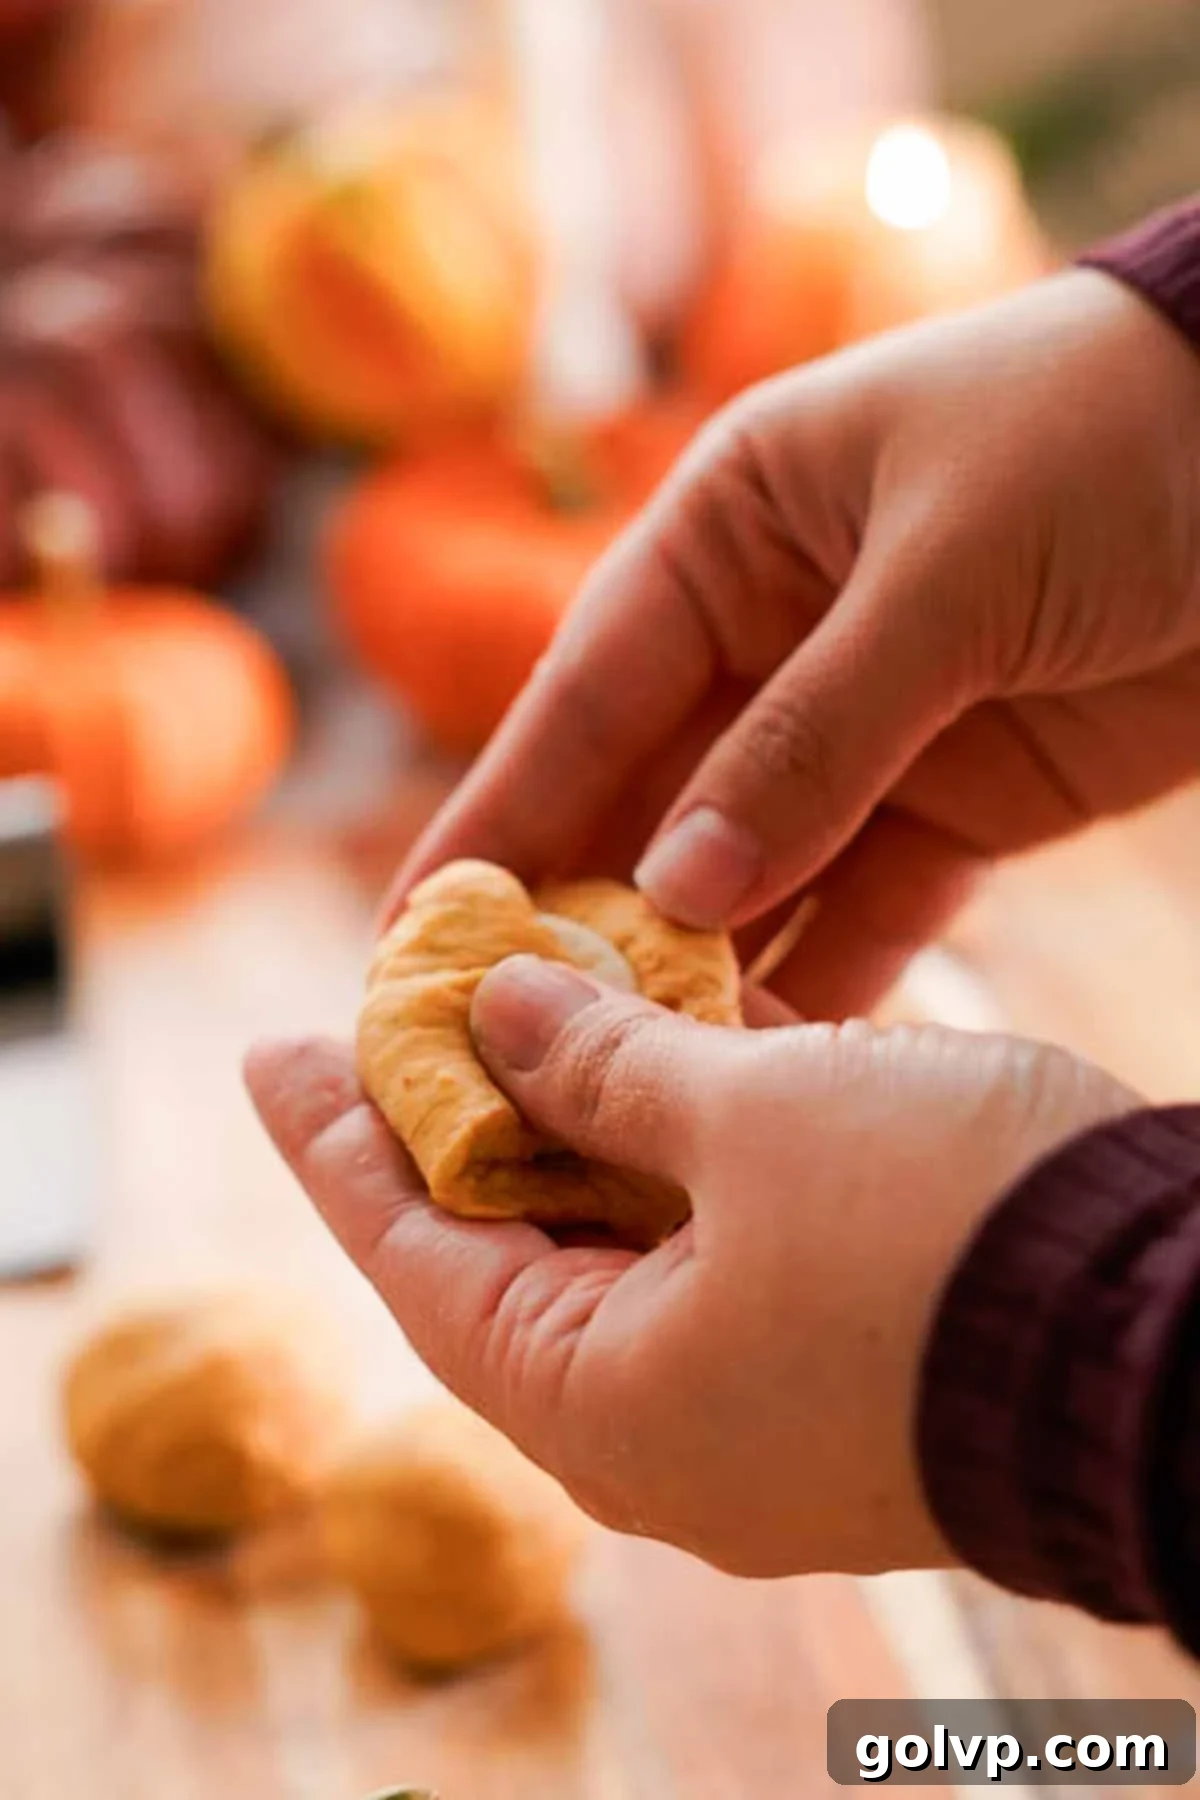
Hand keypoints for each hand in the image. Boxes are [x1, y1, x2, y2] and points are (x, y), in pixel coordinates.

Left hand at [245, 962, 1134, 1575]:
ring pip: (629, 1239)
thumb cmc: (954, 1234)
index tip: (271, 1052)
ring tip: (532, 996)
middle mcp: (669, 1425)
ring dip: (588, 1115)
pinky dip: (689, 1147)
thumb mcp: (753, 1118)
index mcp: (605, 1400)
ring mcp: (763, 1400)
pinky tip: (673, 1041)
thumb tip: (500, 1010)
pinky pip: (724, 1245)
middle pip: (514, 1249)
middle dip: (466, 1114)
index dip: (337, 1139)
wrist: (1192, 1337)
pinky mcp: (846, 1357)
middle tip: (405, 1003)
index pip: (414, 1254)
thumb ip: (606, 1064)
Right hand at [387, 271, 1199, 1016]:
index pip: (584, 693)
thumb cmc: (1108, 441)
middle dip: (581, 920)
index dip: (498, 817)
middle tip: (499, 1048)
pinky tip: (757, 1065)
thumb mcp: (945, 570)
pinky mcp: (957, 804)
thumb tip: (680, 894)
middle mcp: (772, 635)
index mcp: (731, 532)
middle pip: (648, 802)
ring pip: (749, 872)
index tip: (417, 933)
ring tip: (615, 1086)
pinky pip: (865, 908)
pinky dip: (819, 981)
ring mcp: (862, 730)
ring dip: (694, 971)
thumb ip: (814, 736)